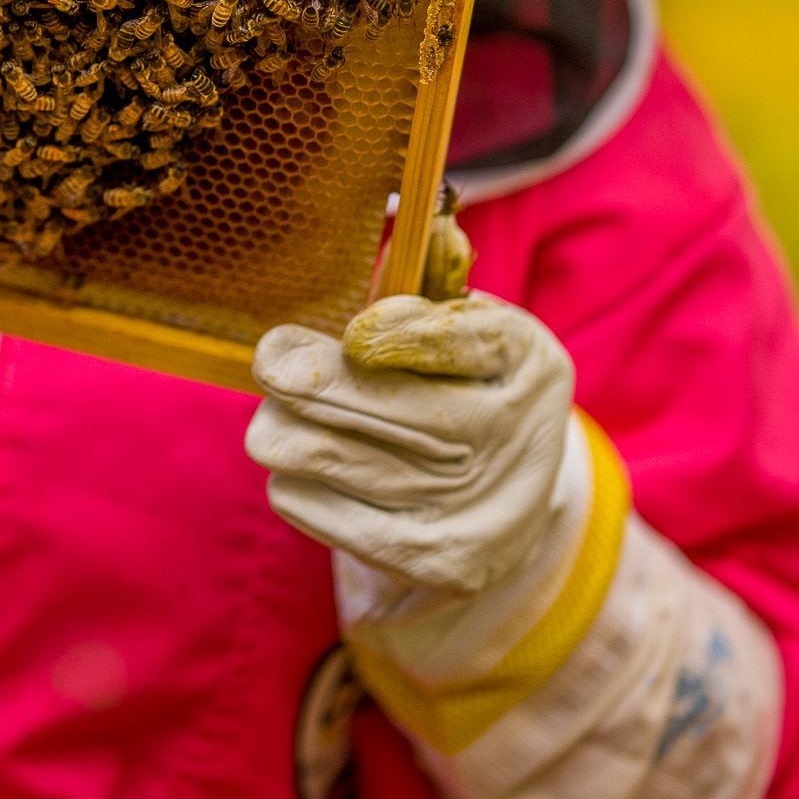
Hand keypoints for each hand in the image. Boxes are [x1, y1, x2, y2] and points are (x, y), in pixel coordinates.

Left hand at [246, 291, 575, 596]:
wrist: (503, 501)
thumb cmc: (463, 384)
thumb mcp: (463, 325)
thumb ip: (431, 280)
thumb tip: (427, 236)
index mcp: (527, 362)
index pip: (467, 341)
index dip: (406, 337)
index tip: (353, 334)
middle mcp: (517, 436)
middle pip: (403, 411)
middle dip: (320, 385)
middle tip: (271, 361)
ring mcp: (482, 507)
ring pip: (345, 461)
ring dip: (291, 433)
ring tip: (275, 419)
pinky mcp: (439, 561)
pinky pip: (334, 516)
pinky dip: (297, 486)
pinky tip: (291, 467)